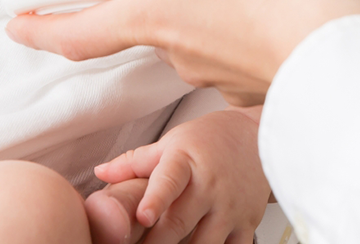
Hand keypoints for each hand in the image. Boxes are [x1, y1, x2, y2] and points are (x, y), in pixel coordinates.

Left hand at [7, 0, 359, 104]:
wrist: (339, 56)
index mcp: (152, 17)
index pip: (77, 35)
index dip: (40, 29)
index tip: (17, 24)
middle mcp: (177, 51)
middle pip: (135, 31)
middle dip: (127, 5)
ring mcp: (218, 70)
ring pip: (186, 40)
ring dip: (185, 12)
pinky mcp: (259, 75)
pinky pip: (232, 50)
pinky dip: (232, 26)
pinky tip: (254, 1)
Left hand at [87, 109, 267, 243]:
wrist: (258, 137)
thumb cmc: (209, 140)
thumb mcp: (171, 142)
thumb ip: (135, 162)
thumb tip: (101, 172)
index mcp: (186, 161)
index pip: (169, 180)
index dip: (155, 199)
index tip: (143, 216)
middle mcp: (210, 185)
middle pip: (179, 223)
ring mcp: (230, 207)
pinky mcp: (247, 223)